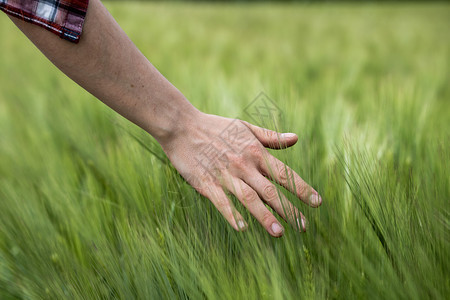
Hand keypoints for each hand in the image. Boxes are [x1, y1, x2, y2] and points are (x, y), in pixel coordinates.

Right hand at [160, 112, 321, 236]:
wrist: (182, 126)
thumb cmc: (216, 126)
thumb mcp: (246, 127)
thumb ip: (271, 137)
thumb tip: (296, 139)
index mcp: (255, 152)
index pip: (284, 173)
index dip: (302, 188)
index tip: (317, 202)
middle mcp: (243, 165)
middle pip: (270, 190)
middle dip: (288, 209)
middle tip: (303, 226)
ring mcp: (225, 175)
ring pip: (249, 198)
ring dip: (264, 216)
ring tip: (279, 232)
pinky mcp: (206, 183)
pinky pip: (221, 202)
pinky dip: (232, 214)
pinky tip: (242, 227)